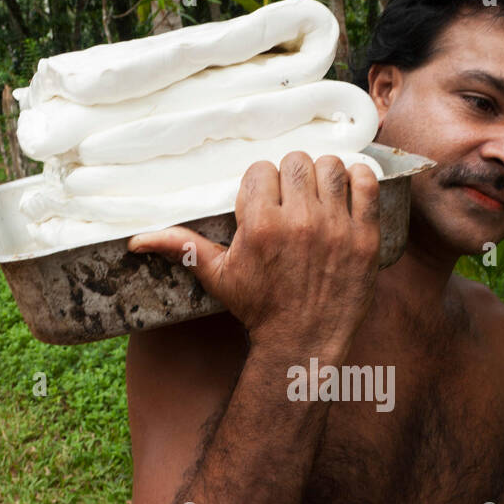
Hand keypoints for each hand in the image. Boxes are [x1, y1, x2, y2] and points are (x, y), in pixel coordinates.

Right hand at [127, 152, 380, 352]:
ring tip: (319, 195)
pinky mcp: (364, 237)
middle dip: (291, 177)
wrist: (303, 341)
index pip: (260, 170)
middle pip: (295, 162)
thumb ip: (181, 248)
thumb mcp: (217, 277)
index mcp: (260, 225)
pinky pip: (367, 183)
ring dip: (323, 175)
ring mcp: (335, 228)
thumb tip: (136, 241)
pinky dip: (359, 181)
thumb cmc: (258, 308)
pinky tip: (347, 193)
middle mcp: (298, 221)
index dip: (261, 184)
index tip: (265, 202)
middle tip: (292, 198)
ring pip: (330, 166)